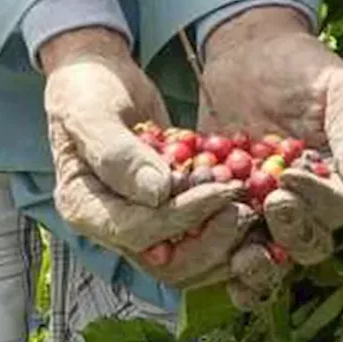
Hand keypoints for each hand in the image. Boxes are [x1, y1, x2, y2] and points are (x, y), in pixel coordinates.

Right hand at [42, 27, 248, 288]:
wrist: (97, 78)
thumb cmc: (86, 90)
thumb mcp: (92, 113)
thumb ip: (118, 154)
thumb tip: (157, 193)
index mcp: (85, 209)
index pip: (138, 231)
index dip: (183, 216)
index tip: (221, 189)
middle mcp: (114, 227)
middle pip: (169, 263)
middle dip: (213, 242)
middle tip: (247, 209)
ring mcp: (144, 225)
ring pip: (193, 261)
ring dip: (228, 242)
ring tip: (255, 209)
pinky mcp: (171, 215)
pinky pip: (204, 236)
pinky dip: (232, 227)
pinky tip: (257, 206)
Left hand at [199, 7, 342, 305]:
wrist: (245, 50)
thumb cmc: (301, 65)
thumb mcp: (337, 89)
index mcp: (338, 182)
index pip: (337, 209)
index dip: (318, 201)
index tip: (291, 177)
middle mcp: (305, 206)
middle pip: (306, 243)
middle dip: (290, 233)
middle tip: (270, 204)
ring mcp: (262, 212)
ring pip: (269, 258)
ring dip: (257, 267)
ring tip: (241, 260)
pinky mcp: (222, 209)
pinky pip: (223, 246)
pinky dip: (214, 259)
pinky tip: (200, 257)